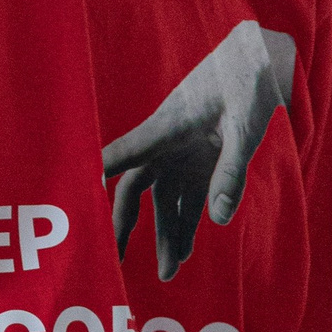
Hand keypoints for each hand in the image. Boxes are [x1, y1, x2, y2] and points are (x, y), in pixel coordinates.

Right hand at [103, 21, 296, 280]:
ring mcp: (183, 155)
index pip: (120, 156)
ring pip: (165, 203)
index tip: (71, 201)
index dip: (93, 177)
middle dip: (125, 226)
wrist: (260, 57)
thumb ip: (231, 171)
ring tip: (168, 273)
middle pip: (135, 191)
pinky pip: (190, 200)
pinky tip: (187, 252)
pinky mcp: (203, 162)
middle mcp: (166, 145)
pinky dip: (188, 225)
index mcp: (164, 127)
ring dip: (166, 235)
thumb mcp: (245, 126)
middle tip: (116, 261)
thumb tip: (218, 220)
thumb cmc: (247, 81)